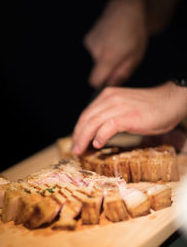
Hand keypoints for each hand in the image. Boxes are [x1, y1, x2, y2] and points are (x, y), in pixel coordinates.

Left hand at [72, 82, 186, 154]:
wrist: (170, 102)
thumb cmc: (149, 108)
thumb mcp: (124, 108)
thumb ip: (110, 116)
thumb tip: (97, 135)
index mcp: (108, 96)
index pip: (87, 113)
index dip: (79, 129)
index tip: (76, 141)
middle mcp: (110, 99)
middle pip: (86, 119)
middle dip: (78, 136)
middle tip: (75, 149)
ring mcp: (119, 107)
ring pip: (93, 123)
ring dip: (84, 139)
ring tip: (81, 150)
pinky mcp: (128, 116)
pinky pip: (108, 127)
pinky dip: (100, 137)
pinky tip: (98, 145)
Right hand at [84, 0, 147, 87]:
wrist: (127, 8)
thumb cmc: (135, 33)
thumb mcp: (135, 56)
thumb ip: (122, 73)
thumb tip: (111, 85)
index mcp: (108, 57)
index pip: (94, 81)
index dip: (101, 84)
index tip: (109, 81)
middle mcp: (95, 50)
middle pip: (96, 71)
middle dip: (107, 69)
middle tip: (120, 59)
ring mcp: (89, 43)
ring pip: (95, 61)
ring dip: (104, 58)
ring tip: (116, 47)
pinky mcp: (87, 38)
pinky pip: (93, 51)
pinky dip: (101, 50)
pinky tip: (110, 41)